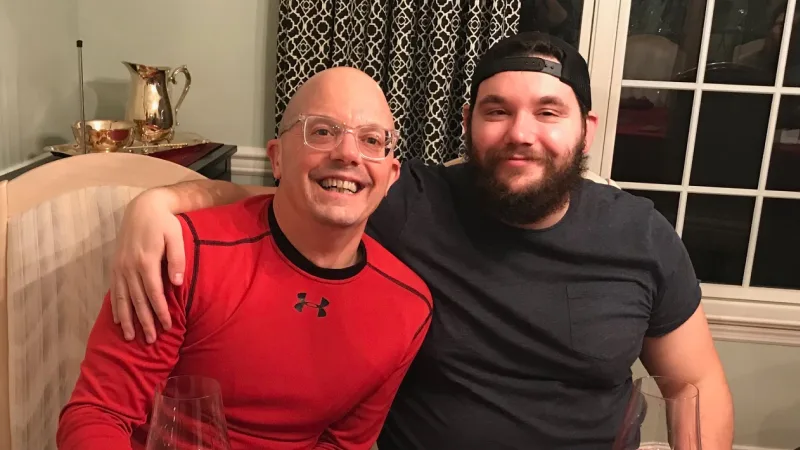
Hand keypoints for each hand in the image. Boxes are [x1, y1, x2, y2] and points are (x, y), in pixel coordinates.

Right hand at [110, 188, 185, 342]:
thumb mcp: (176, 236)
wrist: (142, 208)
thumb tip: (177, 284)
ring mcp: (120, 267)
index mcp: (146, 261)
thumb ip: (177, 259)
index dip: (160, 311)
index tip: (167, 326)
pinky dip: (115, 306)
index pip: (154, 293)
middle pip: (138, 300)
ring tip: (130, 337)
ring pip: (122, 298)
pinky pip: (113, 290)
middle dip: (144, 322)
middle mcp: (130, 267)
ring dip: (127, 319)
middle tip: (151, 341)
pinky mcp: (115, 266)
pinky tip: (117, 319)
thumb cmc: (164, 223)